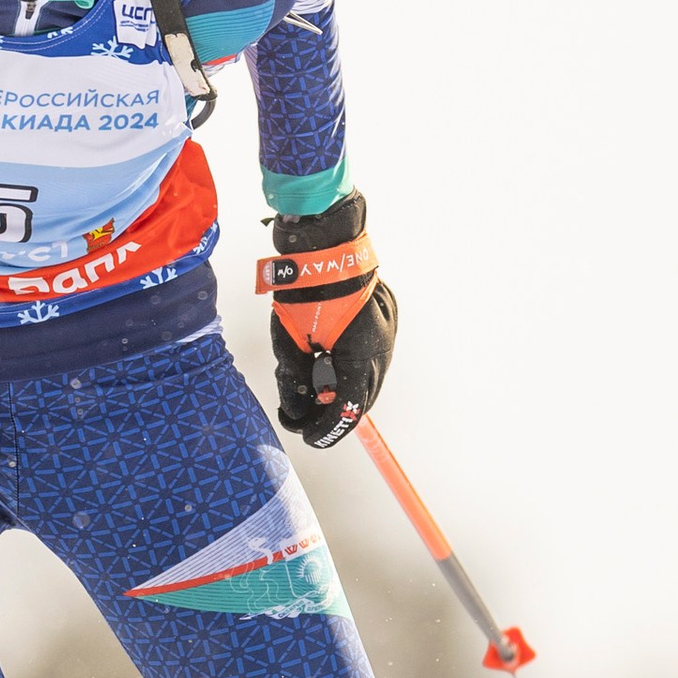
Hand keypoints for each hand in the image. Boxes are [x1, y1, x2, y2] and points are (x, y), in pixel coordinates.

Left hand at [259, 199, 396, 448]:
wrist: (325, 243)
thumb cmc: (304, 289)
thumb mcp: (289, 340)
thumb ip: (293, 379)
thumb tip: (297, 408)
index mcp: (361, 356)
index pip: (348, 409)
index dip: (325, 430)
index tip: (305, 435)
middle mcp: (383, 348)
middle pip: (362, 398)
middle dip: (332, 412)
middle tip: (303, 416)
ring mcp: (389, 332)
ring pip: (369, 379)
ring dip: (342, 389)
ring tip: (312, 386)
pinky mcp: (386, 319)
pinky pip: (371, 356)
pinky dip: (350, 367)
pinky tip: (327, 362)